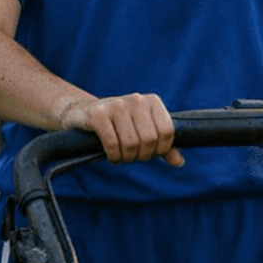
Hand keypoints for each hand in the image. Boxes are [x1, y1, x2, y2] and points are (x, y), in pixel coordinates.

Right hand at [60, 93, 184, 166]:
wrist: (83, 113)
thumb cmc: (119, 126)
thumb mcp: (143, 131)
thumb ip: (163, 146)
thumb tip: (179, 162)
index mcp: (152, 101)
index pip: (167, 131)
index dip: (160, 149)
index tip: (149, 153)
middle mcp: (136, 99)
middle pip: (149, 140)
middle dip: (141, 156)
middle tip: (131, 157)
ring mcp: (116, 105)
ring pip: (131, 144)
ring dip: (126, 158)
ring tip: (120, 156)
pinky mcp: (98, 114)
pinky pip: (112, 143)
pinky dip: (113, 156)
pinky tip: (111, 156)